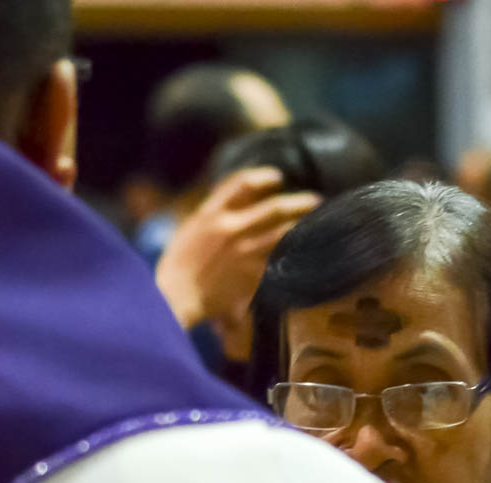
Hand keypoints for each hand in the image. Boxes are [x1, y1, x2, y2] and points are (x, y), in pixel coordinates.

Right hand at [155, 167, 319, 329]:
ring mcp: (244, 251)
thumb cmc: (178, 265)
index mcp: (211, 213)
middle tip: (314, 200)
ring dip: (302, 226)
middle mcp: (231, 227)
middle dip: (298, 202)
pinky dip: (292, 252)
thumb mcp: (191, 228)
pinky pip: (279, 259)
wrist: (175, 297)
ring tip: (315, 223)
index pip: (243, 182)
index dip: (264, 177)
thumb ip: (214, 213)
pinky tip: (302, 251)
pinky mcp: (252, 273)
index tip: (277, 177)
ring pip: (284, 233)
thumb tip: (240, 201)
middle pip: (274, 207)